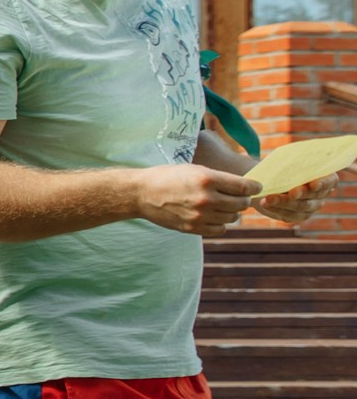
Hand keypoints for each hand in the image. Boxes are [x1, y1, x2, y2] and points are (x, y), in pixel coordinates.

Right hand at [133, 163, 259, 235]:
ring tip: (223, 206)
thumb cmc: (168, 177)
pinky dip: (221, 224)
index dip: (254, 187)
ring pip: (232, 217)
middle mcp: (205, 198)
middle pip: (241, 203)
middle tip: (238, 196)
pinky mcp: (193, 228)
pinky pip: (220, 230)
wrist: (141, 193)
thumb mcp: (195, 169)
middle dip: (243, 199)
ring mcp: (199, 215)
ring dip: (232, 212)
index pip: (244, 186)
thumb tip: (244, 187)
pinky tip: (214, 216)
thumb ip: (219, 178)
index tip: (256, 187)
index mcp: (207, 179)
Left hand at [252, 169, 339, 225]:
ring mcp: (311, 206)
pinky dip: (277, 209)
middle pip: (315, 195)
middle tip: (291, 193)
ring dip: (285, 203)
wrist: (266, 181)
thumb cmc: (280, 167)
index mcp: (323, 176)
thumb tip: (279, 163)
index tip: (313, 184)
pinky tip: (266, 204)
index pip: (331, 181)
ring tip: (269, 198)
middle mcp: (320, 193)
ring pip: (302, 207)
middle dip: (302, 194)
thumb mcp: (284, 161)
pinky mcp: (298, 215)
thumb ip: (288, 162)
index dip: (323, 183)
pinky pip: (290, 216)